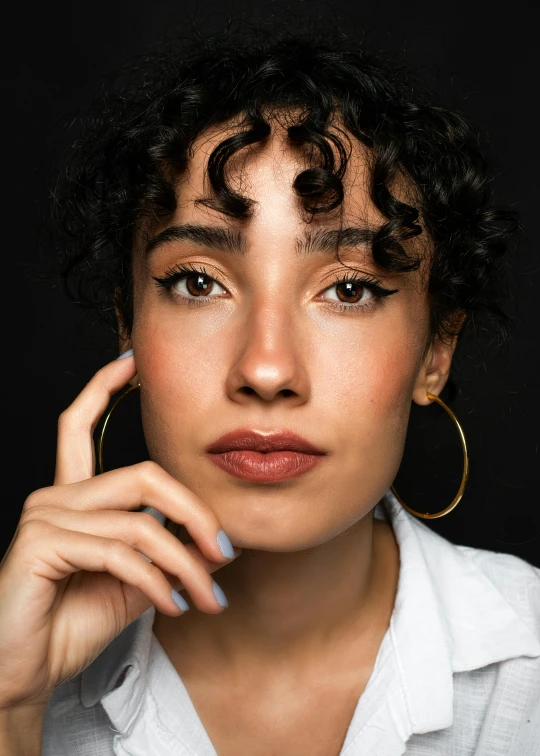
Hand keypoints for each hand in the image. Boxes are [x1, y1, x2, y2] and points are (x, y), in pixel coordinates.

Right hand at [0, 354, 239, 710]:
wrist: (22, 674)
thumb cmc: (71, 625)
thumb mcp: (132, 584)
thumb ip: (166, 554)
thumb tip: (215, 543)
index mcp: (72, 496)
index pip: (79, 426)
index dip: (102, 388)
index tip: (131, 362)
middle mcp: (55, 496)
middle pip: (142, 474)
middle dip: (194, 511)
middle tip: (224, 551)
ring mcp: (44, 517)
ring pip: (140, 521)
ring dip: (185, 563)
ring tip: (207, 596)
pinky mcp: (40, 545)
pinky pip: (119, 551)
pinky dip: (157, 580)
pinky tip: (172, 605)